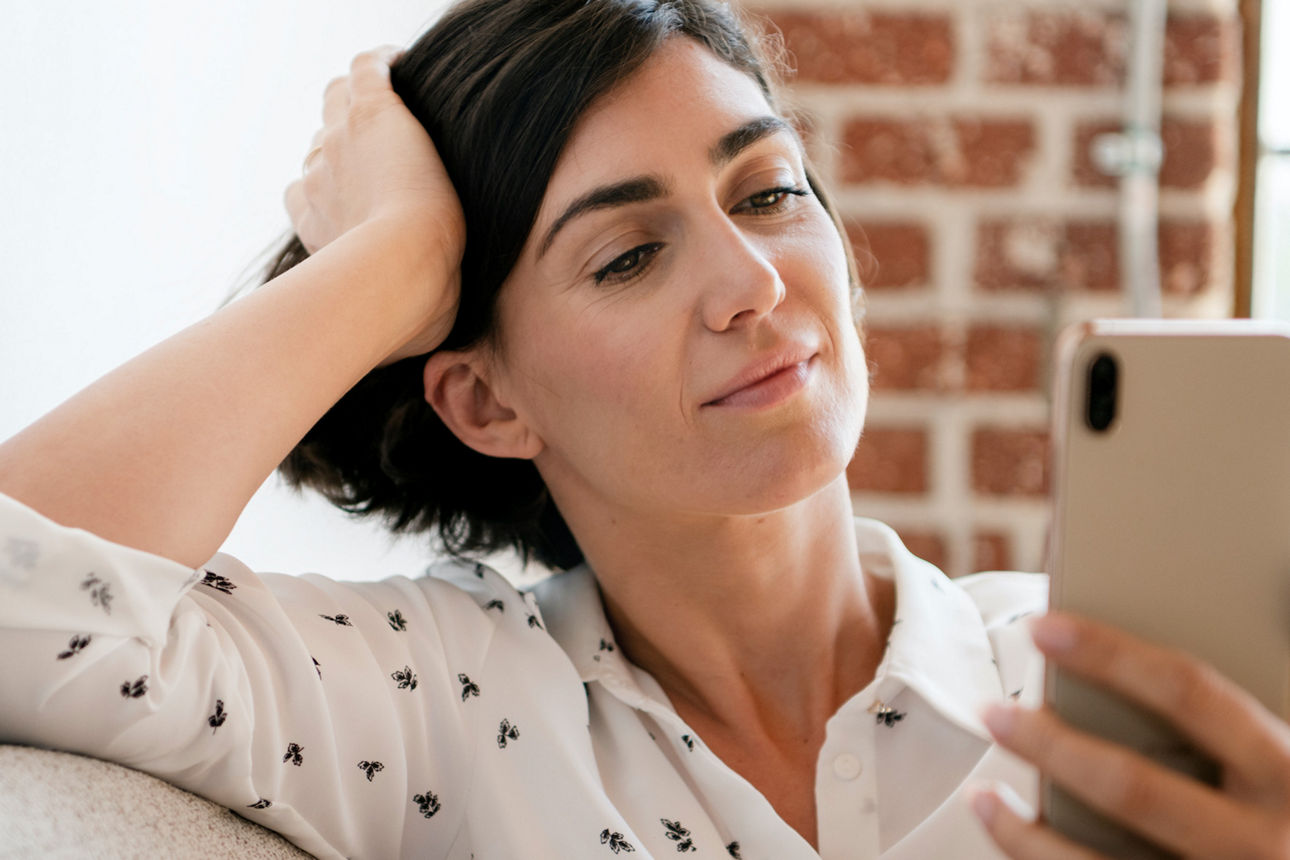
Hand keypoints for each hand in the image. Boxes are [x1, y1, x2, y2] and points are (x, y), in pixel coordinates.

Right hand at [284, 46, 463, 360]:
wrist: (401, 272)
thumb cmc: (401, 316)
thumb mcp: (399, 334)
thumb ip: (404, 330)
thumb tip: (431, 356)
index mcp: (317, 224)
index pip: (307, 191)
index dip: (332, 190)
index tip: (364, 197)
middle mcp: (316, 177)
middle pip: (321, 146)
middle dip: (347, 149)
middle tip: (388, 157)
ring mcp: (338, 142)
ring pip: (336, 102)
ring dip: (358, 102)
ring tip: (393, 106)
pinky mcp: (372, 113)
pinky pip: (366, 70)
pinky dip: (382, 65)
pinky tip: (404, 69)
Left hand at [974, 612, 1289, 857]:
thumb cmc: (1285, 814)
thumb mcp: (1279, 761)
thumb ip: (1224, 728)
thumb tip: (1113, 665)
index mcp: (1285, 772)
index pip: (1188, 692)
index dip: (1108, 653)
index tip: (1044, 628)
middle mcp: (1260, 839)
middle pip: (1132, 785)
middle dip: (1051, 746)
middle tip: (995, 713)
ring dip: (1026, 827)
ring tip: (982, 791)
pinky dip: (1035, 858)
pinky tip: (1008, 835)